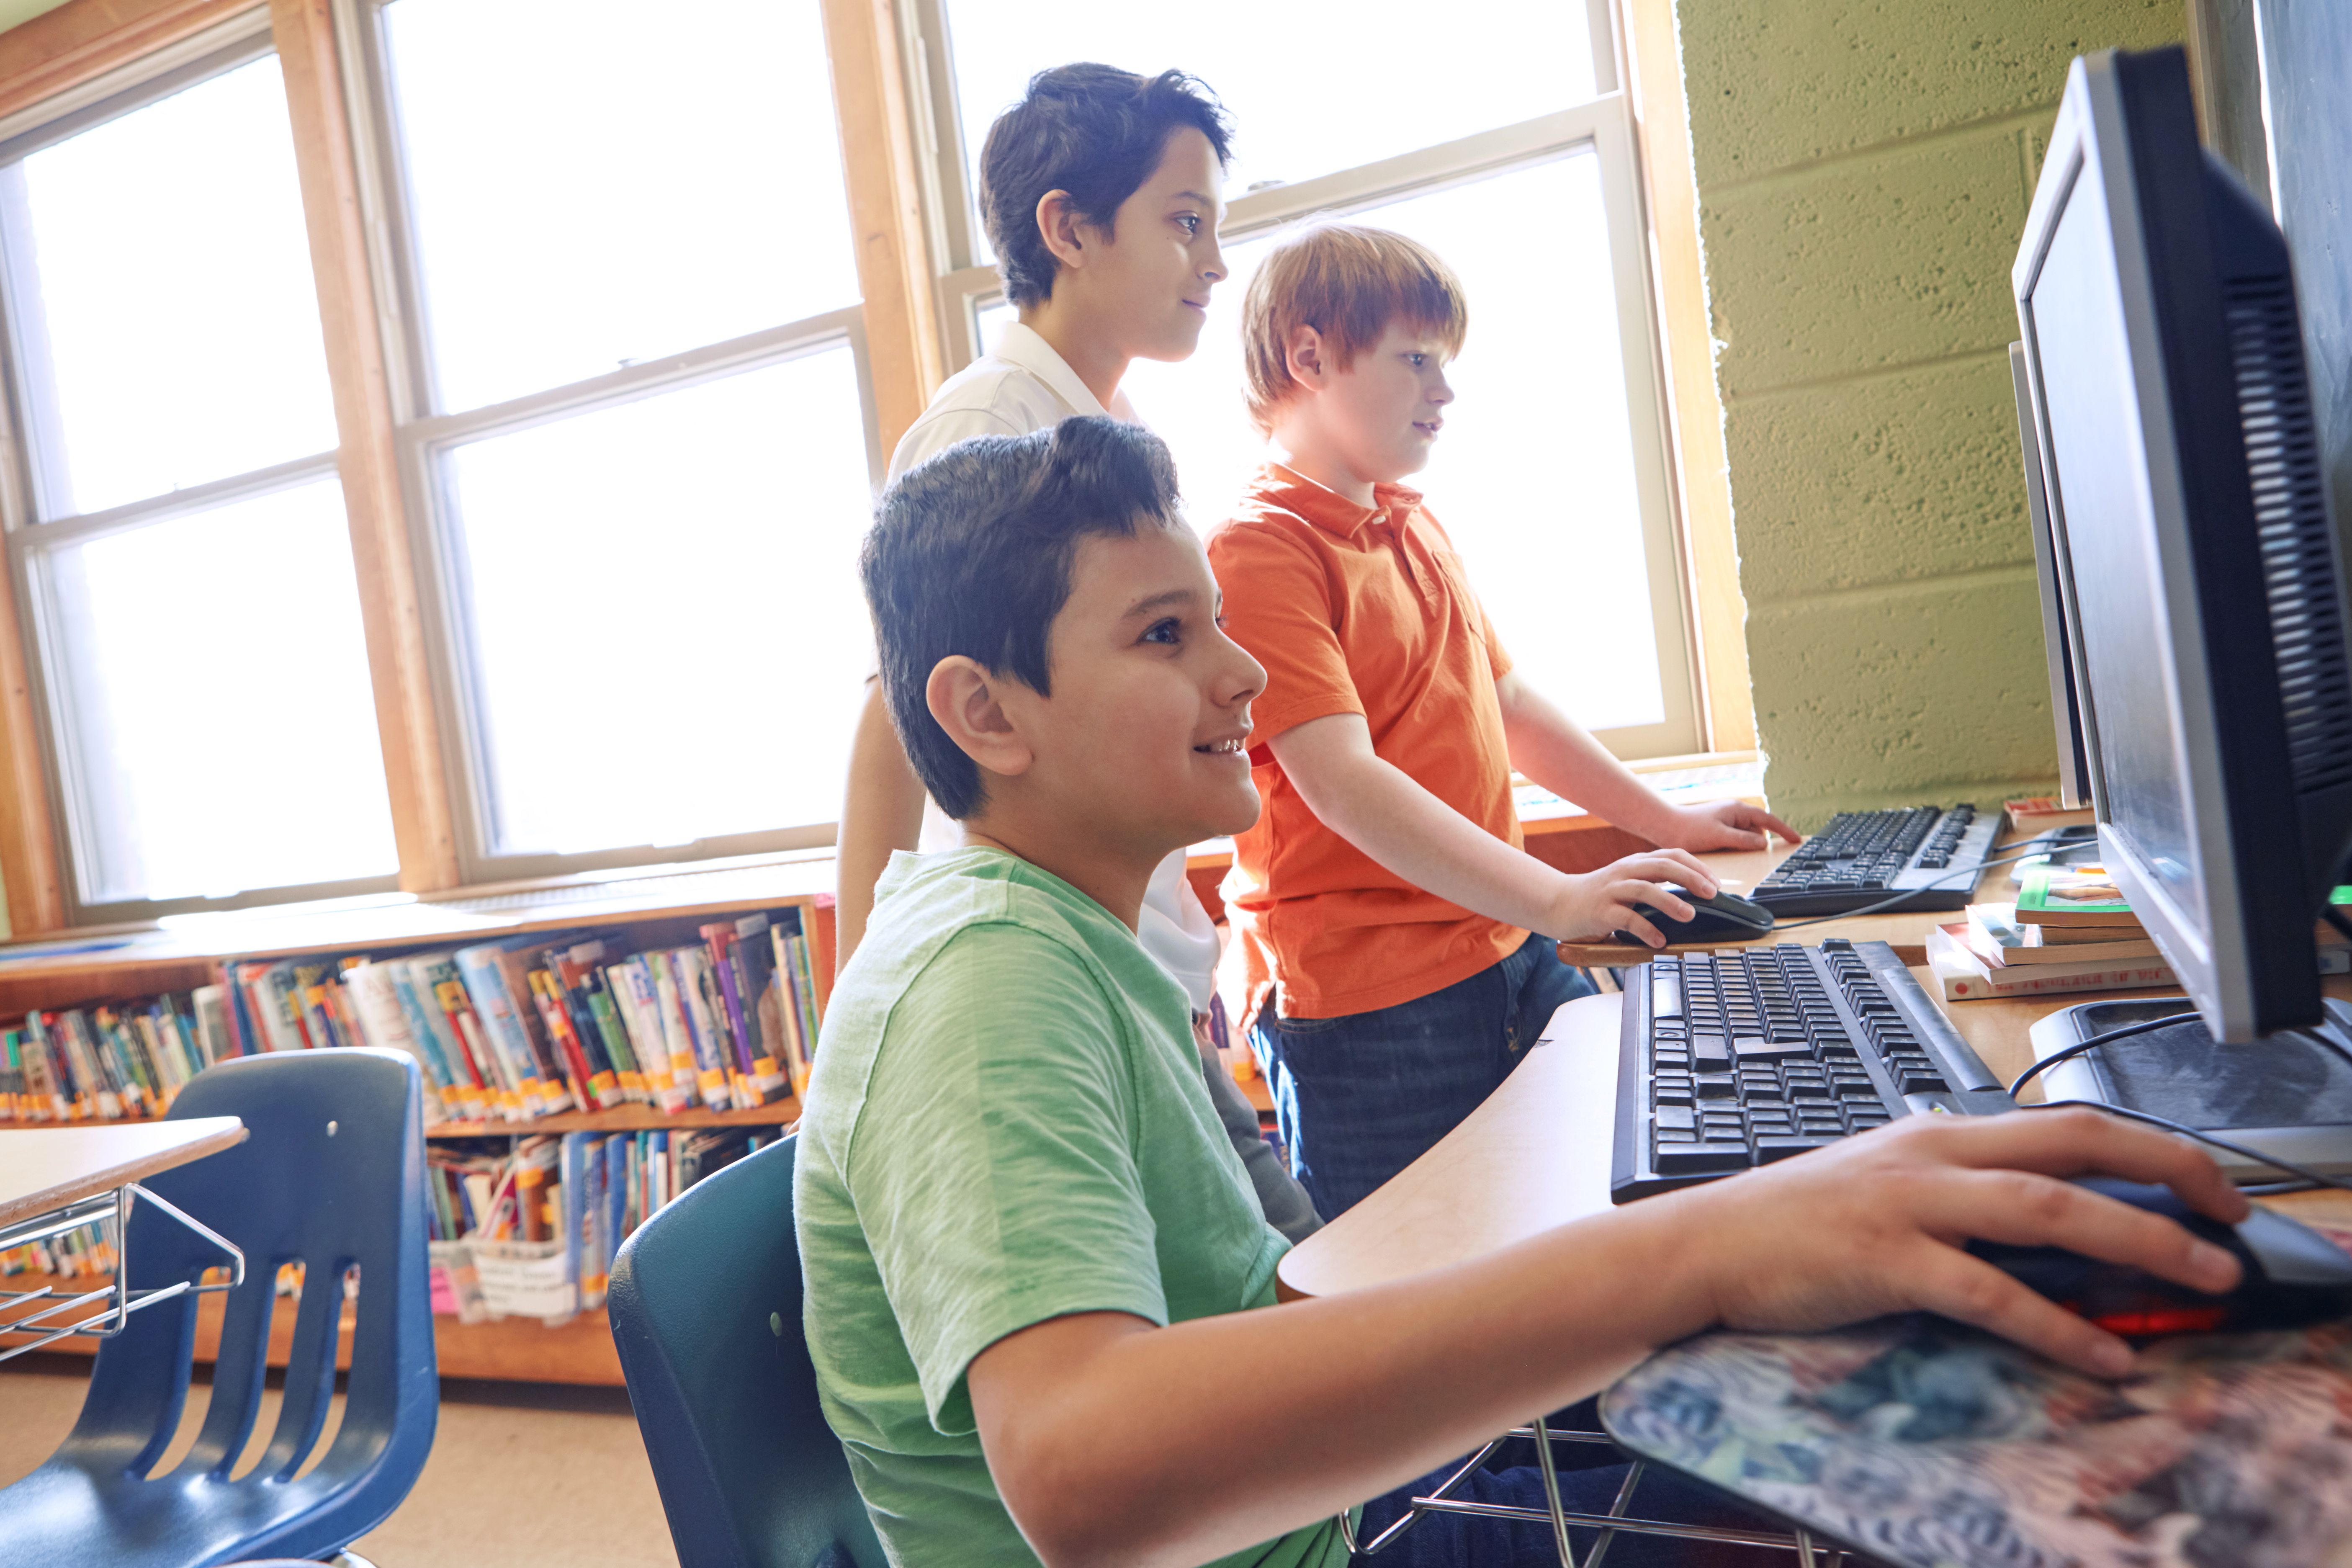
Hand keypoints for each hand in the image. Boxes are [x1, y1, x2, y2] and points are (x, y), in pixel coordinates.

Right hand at [1547, 851, 1716, 945]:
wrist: (1558, 903)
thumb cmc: (1598, 897)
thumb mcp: (1627, 882)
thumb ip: (1653, 884)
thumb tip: (1693, 897)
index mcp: (1635, 863)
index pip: (1671, 855)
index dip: (1696, 867)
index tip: (1715, 883)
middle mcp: (1624, 872)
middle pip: (1662, 866)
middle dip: (1691, 878)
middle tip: (1711, 894)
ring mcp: (1612, 890)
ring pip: (1645, 889)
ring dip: (1670, 901)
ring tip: (1689, 915)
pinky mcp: (1600, 911)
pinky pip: (1626, 918)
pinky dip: (1646, 929)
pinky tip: (1659, 941)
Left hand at [1657, 801, 1800, 853]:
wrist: (1664, 826)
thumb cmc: (1689, 829)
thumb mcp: (1720, 836)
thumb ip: (1743, 840)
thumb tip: (1764, 843)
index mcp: (1738, 810)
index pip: (1768, 819)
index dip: (1784, 830)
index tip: (1796, 840)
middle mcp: (1734, 812)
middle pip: (1757, 829)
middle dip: (1757, 841)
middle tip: (1745, 851)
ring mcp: (1726, 819)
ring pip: (1746, 835)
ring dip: (1744, 845)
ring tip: (1726, 850)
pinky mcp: (1718, 828)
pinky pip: (1734, 838)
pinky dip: (1734, 845)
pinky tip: (1722, 851)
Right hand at [1666, 1108, 2248, 1376]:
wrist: (1706, 1243)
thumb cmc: (1795, 1222)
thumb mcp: (1889, 1187)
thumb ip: (1961, 1196)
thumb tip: (2048, 1227)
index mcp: (1939, 1135)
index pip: (2067, 1124)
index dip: (2150, 1146)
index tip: (2207, 1181)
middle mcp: (1933, 1154)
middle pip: (2075, 1145)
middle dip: (2170, 1173)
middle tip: (2232, 1216)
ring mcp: (1908, 1203)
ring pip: (2046, 1209)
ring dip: (2139, 1242)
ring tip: (2202, 1277)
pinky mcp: (1884, 1259)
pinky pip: (1990, 1292)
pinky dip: (2056, 1327)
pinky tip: (2102, 1356)